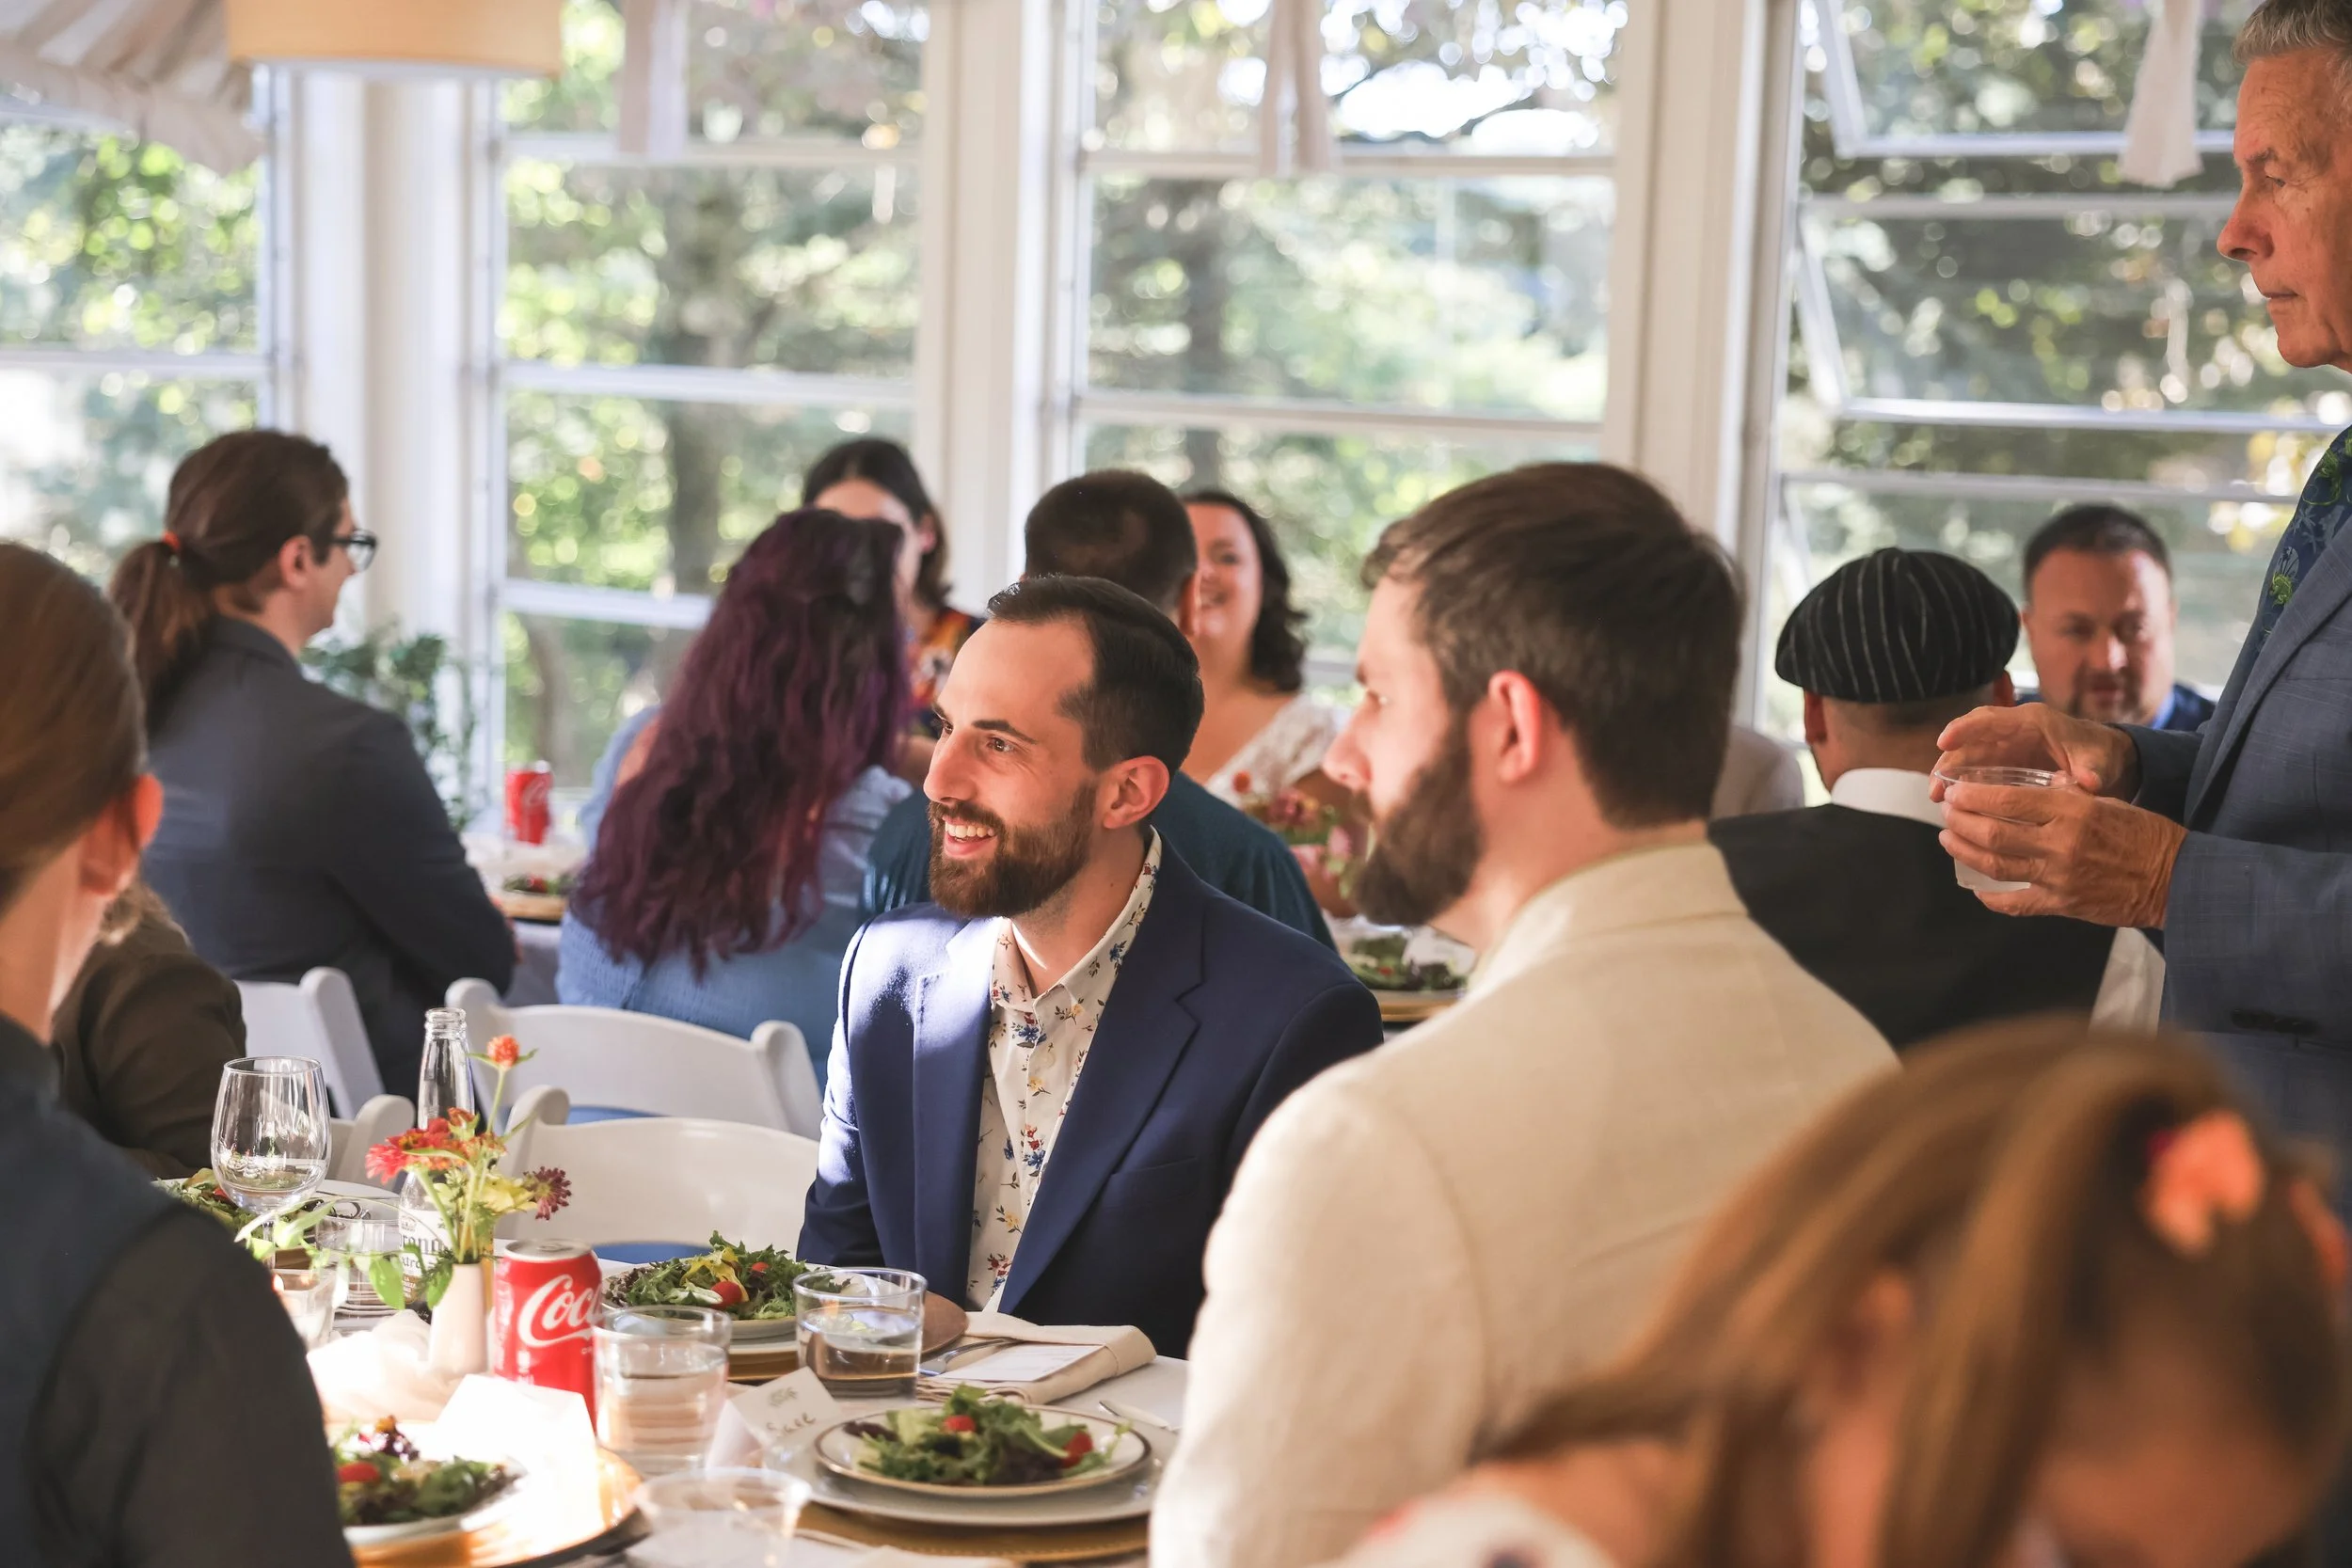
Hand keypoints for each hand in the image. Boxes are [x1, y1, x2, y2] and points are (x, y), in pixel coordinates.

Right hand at [1932, 704, 2139, 800]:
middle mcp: (2011, 732)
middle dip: (1949, 761)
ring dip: (1949, 776)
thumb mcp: (2099, 761)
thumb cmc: (2099, 754)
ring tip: (1937, 799)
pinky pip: (1975, 773)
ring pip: (1967, 757)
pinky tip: (1953, 806)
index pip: (1991, 718)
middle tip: (1936, 787)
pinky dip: (1962, 787)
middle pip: (1970, 741)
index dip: (1965, 728)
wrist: (2104, 761)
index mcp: (2032, 722)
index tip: (1944, 741)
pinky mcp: (2002, 766)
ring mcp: (2004, 749)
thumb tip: (2089, 783)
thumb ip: (2092, 770)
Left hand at [1939, 780, 2183, 926]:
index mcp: (2073, 809)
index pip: (2009, 798)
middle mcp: (2060, 842)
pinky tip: (1977, 888)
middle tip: (1946, 812)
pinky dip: (1992, 897)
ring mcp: (2059, 876)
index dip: (1974, 795)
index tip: (1955, 791)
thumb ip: (2068, 794)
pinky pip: (2016, 902)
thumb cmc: (2146, 835)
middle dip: (1960, 821)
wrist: (2178, 879)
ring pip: (1996, 864)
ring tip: (1948, 839)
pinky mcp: (2063, 904)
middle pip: (1993, 831)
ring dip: (1965, 851)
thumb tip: (2036, 782)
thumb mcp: (2108, 801)